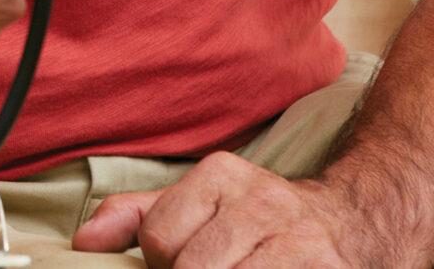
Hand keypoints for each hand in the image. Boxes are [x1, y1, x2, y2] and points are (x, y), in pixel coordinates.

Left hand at [72, 155, 372, 267]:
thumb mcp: (196, 203)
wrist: (350, 224)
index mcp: (222, 175)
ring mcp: (300, 242)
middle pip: (192, 267)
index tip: (181, 263)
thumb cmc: (255, 221)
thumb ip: (136, 217)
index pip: (159, 238)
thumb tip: (83, 244)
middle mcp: (263, 201)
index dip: (161, 264)